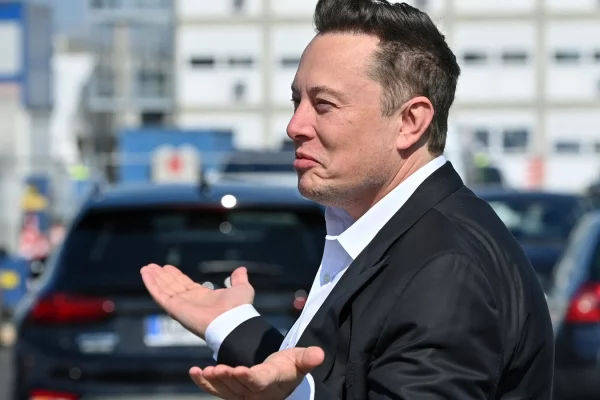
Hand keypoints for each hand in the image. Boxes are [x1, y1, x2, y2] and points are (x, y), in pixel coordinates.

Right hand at [140, 264, 253, 337]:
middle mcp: (191, 302)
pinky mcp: (174, 308)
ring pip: (164, 289)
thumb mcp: (242, 288)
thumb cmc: (239, 309)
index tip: (167, 267)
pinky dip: (151, 284)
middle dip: (162, 276)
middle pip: (172, 286)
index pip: (185, 285)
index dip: (176, 276)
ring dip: (154, 278)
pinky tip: (145, 274)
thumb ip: (239, 279)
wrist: (233, 321)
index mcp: (204, 297)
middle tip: (152, 266)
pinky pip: (159, 294)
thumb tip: (241, 270)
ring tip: (146, 267)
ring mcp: (181, 305)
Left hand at [189, 346, 324, 399]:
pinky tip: (194, 372)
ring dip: (214, 381)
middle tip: (216, 368)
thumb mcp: (301, 361)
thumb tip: (319, 353)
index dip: (249, 377)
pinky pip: (215, 389)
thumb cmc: (290, 367)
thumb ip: (308, 358)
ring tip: (204, 370)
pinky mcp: (231, 392)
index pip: (259, 381)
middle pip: (239, 387)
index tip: (239, 369)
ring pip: (225, 390)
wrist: (281, 380)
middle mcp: (256, 393)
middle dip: (227, 378)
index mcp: (272, 382)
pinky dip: (203, 382)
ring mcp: (242, 394)